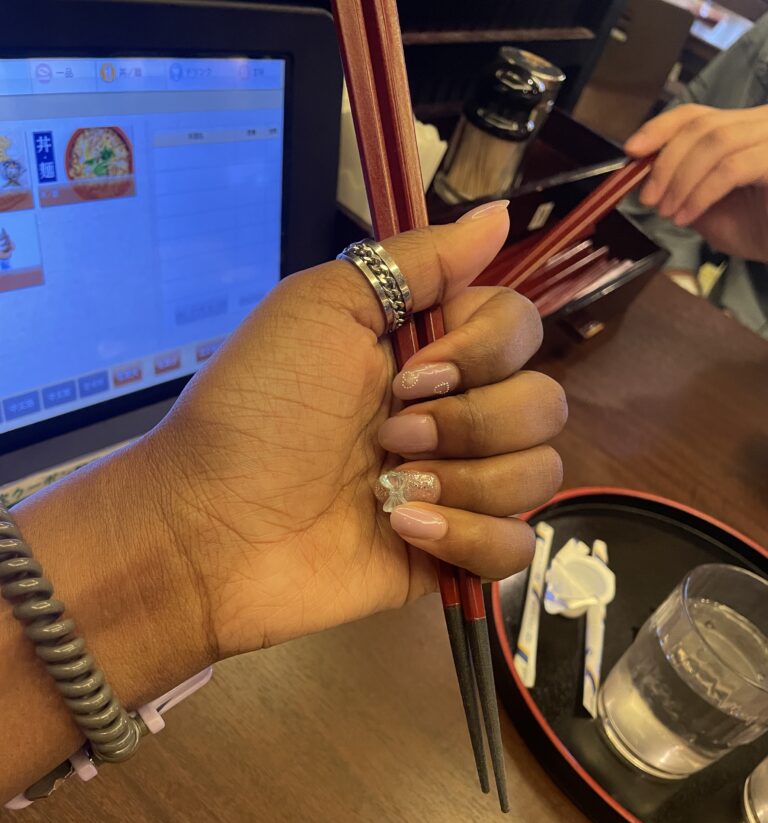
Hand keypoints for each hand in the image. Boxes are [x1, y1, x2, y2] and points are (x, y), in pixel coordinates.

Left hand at [149, 209, 565, 657]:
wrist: (212, 525)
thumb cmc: (259, 409)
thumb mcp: (323, 306)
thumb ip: (416, 262)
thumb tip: (499, 216)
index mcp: (428, 352)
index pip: (520, 329)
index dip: (486, 349)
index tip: (413, 369)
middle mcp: (452, 414)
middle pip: (543, 402)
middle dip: (470, 421)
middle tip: (389, 435)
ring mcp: (456, 487)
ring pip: (541, 472)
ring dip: (467, 479)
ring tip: (389, 490)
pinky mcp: (451, 553)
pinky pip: (517, 544)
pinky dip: (469, 536)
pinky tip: (404, 531)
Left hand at [626, 104, 767, 260]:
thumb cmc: (759, 230)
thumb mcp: (708, 209)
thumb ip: (681, 189)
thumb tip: (646, 181)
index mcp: (742, 129)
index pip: (695, 114)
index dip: (659, 128)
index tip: (631, 151)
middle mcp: (762, 123)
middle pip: (700, 125)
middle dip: (665, 163)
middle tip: (648, 198)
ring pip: (715, 142)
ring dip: (680, 180)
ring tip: (668, 212)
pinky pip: (731, 168)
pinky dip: (701, 193)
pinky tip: (687, 216)